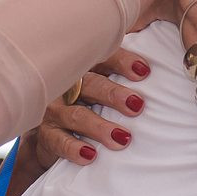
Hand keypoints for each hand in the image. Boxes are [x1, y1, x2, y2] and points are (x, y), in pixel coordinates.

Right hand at [19, 48, 149, 171]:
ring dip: (99, 126)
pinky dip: (74, 148)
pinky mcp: (47, 135)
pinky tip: (90, 155)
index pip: (102, 58)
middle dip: (113, 94)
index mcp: (83, 67)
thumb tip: (150, 40)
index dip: (122, 62)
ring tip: (122, 138)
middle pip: (90, 84)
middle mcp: (67, 85)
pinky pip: (59, 141)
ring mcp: (55, 110)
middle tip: (137, 105)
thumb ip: (121, 64)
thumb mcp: (100, 79)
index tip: (144, 71)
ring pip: (77, 115)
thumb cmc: (86, 100)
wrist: (49, 129)